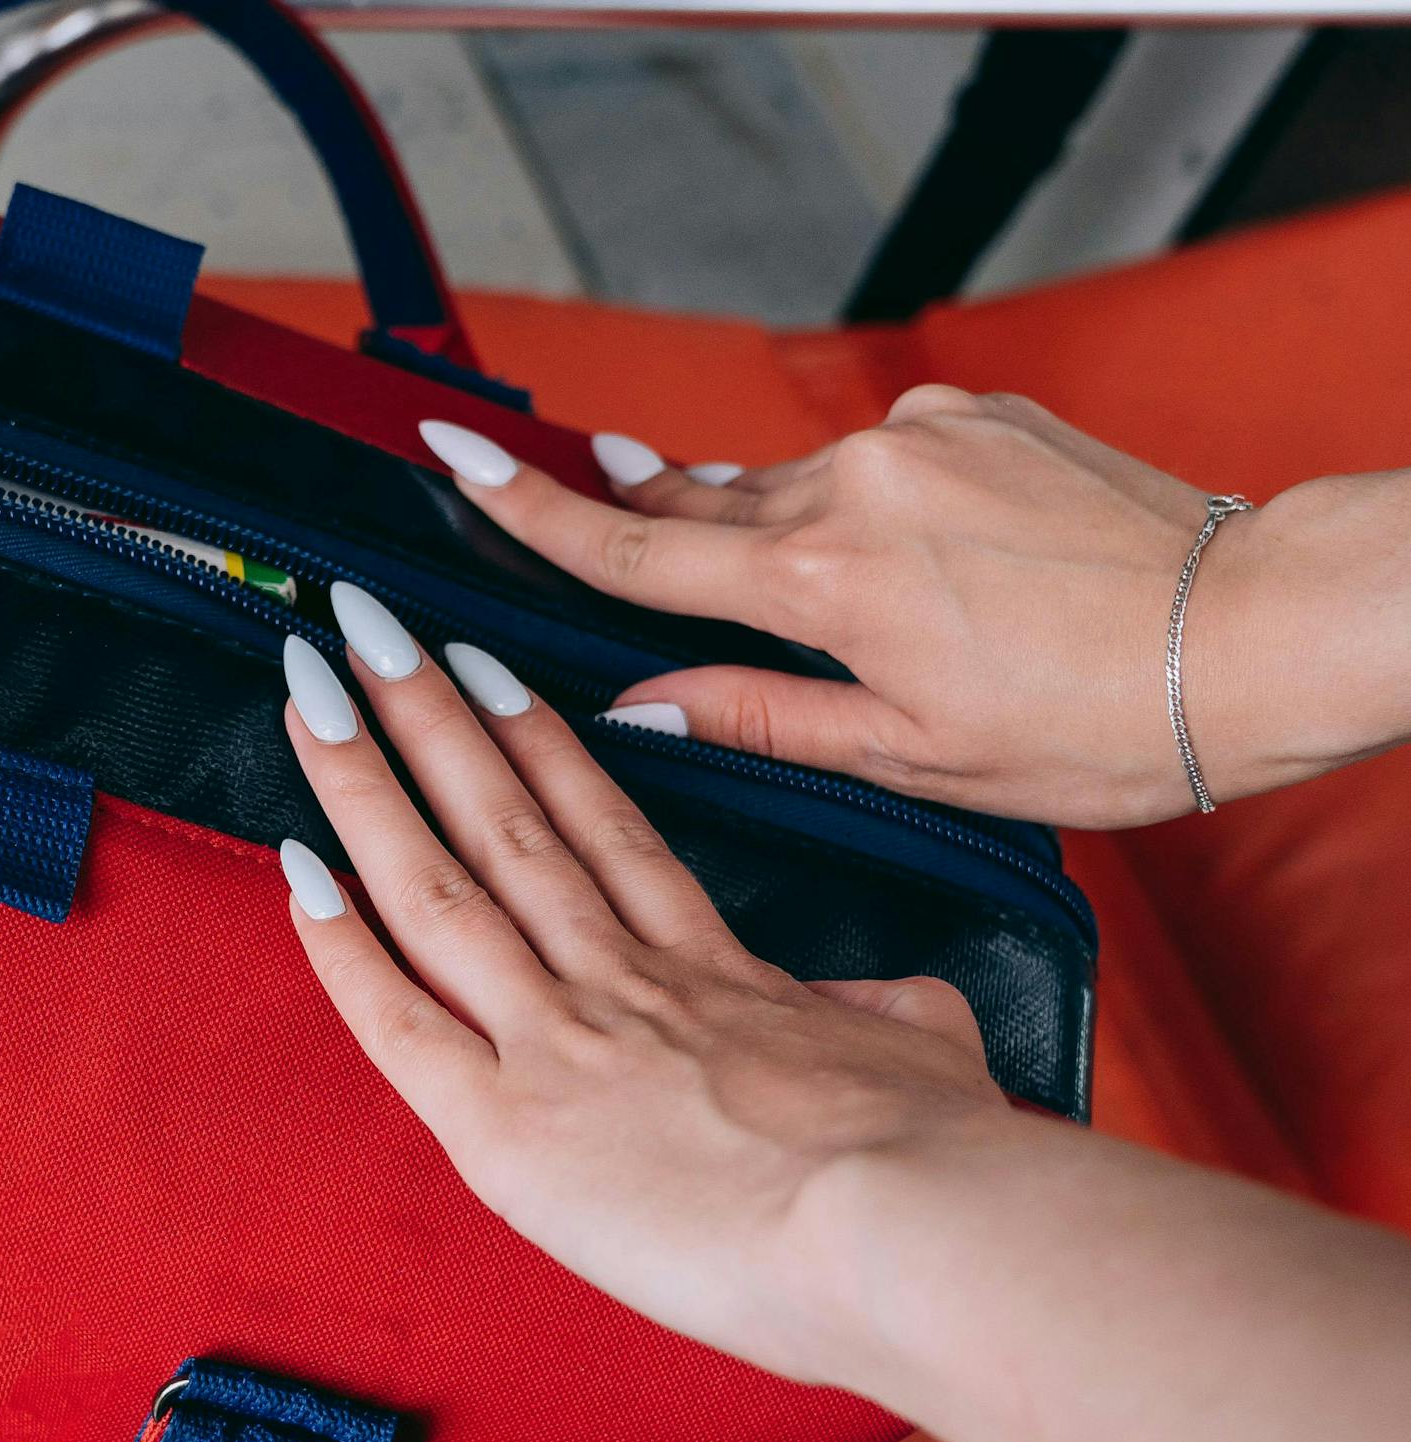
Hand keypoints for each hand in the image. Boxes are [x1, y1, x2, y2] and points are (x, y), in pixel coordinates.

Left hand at [275, 594, 1011, 1382]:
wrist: (915, 1222)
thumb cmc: (939, 1158)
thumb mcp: (930, 1049)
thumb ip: (884, 1013)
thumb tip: (885, 1007)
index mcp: (713, 970)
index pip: (603, 829)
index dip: (534, 743)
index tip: (481, 670)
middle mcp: (620, 982)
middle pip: (503, 820)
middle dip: (425, 713)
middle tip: (366, 621)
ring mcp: (555, 1041)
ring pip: (438, 884)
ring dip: (367, 779)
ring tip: (314, 684)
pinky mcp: (505, 1128)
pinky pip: (398, 1019)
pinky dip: (339, 944)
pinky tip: (296, 866)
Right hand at [419, 389, 1410, 827]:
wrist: (1255, 631)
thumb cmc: (1093, 722)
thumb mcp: (907, 758)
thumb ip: (757, 717)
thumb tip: (635, 705)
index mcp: (820, 582)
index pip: (634, 543)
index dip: (530, 507)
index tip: (454, 453)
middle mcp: (854, 487)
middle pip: (702, 501)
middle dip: (654, 520)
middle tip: (604, 522)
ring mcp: (920, 438)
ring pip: (793, 481)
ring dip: (782, 531)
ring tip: (829, 599)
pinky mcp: (978, 415)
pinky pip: (879, 458)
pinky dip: (871, 507)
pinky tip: (927, 563)